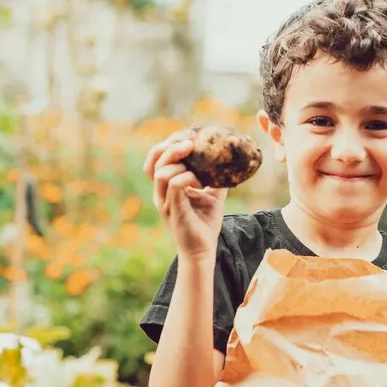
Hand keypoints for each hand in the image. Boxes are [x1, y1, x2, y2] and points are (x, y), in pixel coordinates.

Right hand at [143, 130, 227, 259]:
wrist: (203, 250)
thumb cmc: (205, 223)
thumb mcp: (213, 195)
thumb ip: (216, 178)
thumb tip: (231, 163)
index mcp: (166, 187)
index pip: (156, 158)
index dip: (168, 144)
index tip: (188, 136)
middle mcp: (160, 193)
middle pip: (154, 161)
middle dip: (172, 147)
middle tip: (191, 144)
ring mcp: (164, 202)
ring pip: (161, 172)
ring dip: (181, 164)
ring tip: (199, 170)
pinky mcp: (173, 210)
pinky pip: (174, 185)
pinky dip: (187, 178)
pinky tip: (200, 182)